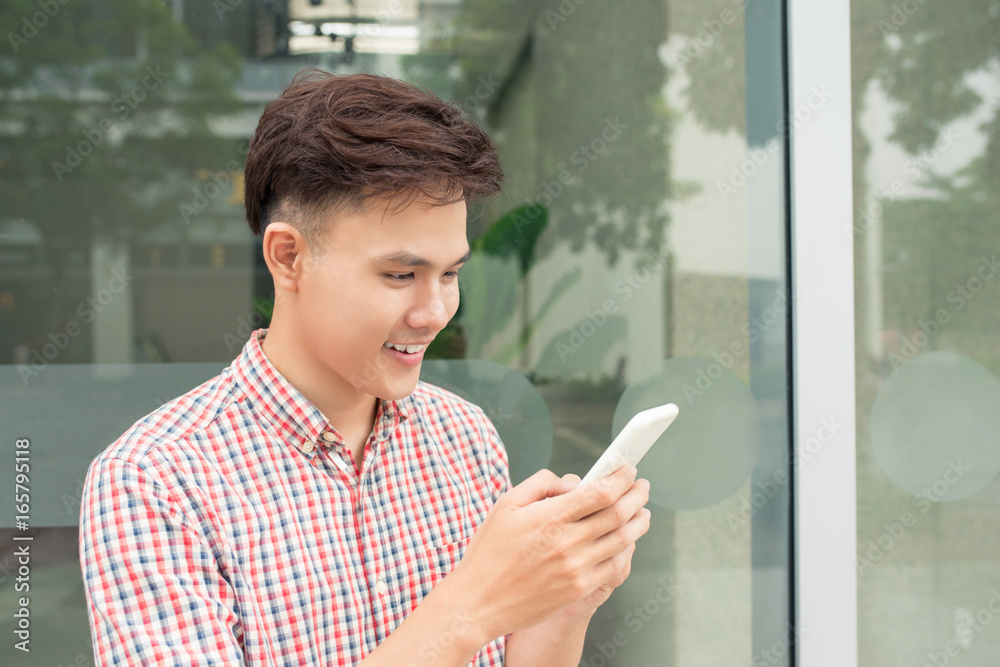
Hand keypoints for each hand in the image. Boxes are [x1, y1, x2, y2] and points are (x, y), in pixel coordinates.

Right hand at [448, 465, 651, 641]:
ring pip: (622, 540)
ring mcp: (576, 568)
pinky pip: (614, 567)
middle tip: (642, 486)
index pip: (600, 492)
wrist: (478, 602)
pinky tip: (627, 543)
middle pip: (618, 513)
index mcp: (550, 517)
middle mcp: (568, 542)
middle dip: (637, 495)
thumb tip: (573, 482)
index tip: (628, 470)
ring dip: (639, 522)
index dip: (621, 478)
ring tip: (644, 513)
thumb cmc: (489, 551)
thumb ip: (541, 484)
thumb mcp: (506, 504)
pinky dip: (626, 551)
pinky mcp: (579, 589)